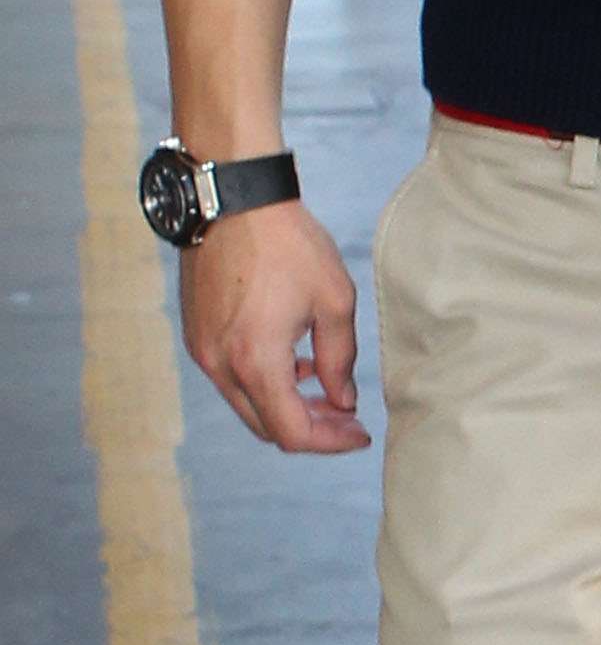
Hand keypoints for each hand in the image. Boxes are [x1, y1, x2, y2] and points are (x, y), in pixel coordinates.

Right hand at [177, 199, 371, 453]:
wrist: (234, 202)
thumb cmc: (288, 244)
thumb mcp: (334, 299)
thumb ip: (341, 359)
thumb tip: (344, 401)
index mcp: (256, 362)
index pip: (291, 432)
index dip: (329, 442)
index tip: (359, 434)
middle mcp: (221, 366)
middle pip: (266, 426)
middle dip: (311, 428)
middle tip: (347, 416)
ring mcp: (203, 353)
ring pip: (247, 404)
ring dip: (286, 406)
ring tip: (327, 390)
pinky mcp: (197, 336)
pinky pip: (232, 378)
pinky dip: (264, 383)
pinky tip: (296, 363)